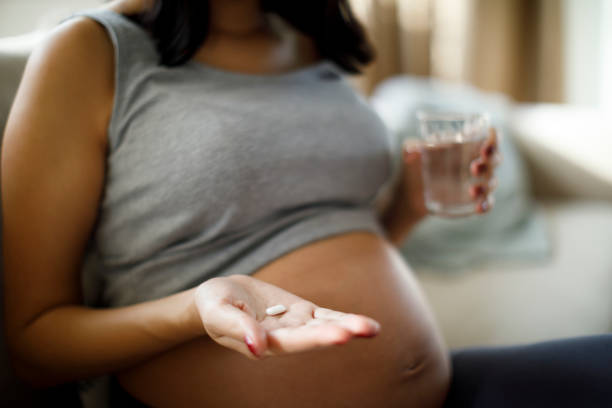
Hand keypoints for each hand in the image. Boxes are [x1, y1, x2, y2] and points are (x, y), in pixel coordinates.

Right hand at [193, 275, 380, 358]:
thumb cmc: (214, 304)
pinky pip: (326, 316)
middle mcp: (283, 337)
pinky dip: (344, 319)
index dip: (314, 338)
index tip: (338, 335)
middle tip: (362, 330)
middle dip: (337, 332)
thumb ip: (237, 327)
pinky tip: (367, 326)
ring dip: (348, 327)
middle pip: (314, 336)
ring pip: (325, 326)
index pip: (291, 342)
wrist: (220, 295)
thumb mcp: (217, 312)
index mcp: (262, 342)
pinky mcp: (301, 312)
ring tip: (371, 329)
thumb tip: (258, 347)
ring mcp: (295, 324)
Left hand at [403, 127, 500, 214]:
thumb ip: (410, 148)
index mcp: (466, 147)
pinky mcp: (472, 201)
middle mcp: (477, 163)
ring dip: (486, 185)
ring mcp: (476, 182)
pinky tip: (479, 207)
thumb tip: (412, 150)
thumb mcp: (410, 155)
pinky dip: (487, 205)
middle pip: (495, 158)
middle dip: (491, 160)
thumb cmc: (415, 167)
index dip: (493, 138)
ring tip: (472, 190)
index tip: (487, 140)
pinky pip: (487, 202)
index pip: (488, 139)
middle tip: (474, 166)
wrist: (409, 194)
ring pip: (492, 181)